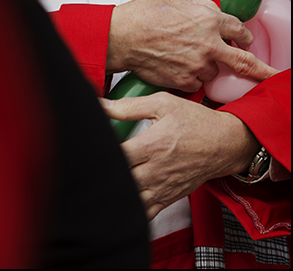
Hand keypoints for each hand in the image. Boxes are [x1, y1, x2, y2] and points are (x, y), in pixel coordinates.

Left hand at [102, 93, 260, 219]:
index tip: (90, 145)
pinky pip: (146, 212)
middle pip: (122, 179)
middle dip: (105, 172)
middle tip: (91, 164)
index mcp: (153, 146)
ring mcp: (163, 187)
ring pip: (131, 198)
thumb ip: (129, 106)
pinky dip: (130, 209)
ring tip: (103, 181)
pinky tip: (119, 199)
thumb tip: (101, 104)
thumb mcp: (163, 104)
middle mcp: (156, 170)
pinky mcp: (169, 197)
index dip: (101, 151)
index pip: (118, 155)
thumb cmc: (195, 122)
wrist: (227, 144)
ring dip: (116, 190)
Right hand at [107, 0, 275, 91]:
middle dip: (262, 70)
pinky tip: (173, 65)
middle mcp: (209, 44)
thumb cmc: (142, 17)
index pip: (240, 31)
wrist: (121, 36)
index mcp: (210, 20)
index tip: (245, 42)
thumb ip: (204, 8)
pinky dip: (188, 77)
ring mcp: (198, 65)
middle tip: (271, 75)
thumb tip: (216, 15)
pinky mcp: (185, 80)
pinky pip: (195, 83)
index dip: (243, 37)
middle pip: (245, 61)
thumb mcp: (178, 0)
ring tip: (182, 56)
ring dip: (205, 66)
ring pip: (213, 71)